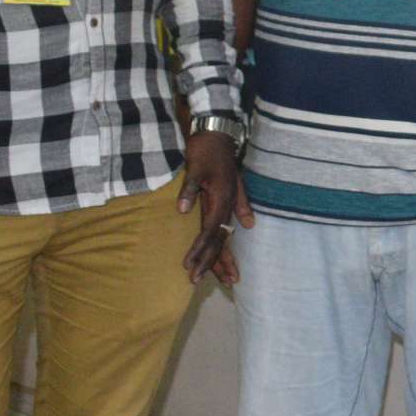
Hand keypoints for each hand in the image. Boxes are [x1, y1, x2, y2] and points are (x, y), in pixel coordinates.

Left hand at [177, 131, 249, 285]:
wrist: (217, 133)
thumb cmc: (205, 149)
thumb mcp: (195, 167)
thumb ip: (190, 190)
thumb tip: (182, 210)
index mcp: (221, 200)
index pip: (209, 233)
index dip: (199, 251)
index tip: (189, 267)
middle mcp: (228, 206)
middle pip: (219, 240)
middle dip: (209, 262)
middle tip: (196, 281)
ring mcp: (229, 204)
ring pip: (225, 237)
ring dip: (223, 258)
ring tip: (227, 279)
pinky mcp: (226, 200)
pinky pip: (226, 227)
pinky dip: (226, 241)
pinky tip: (233, 250)